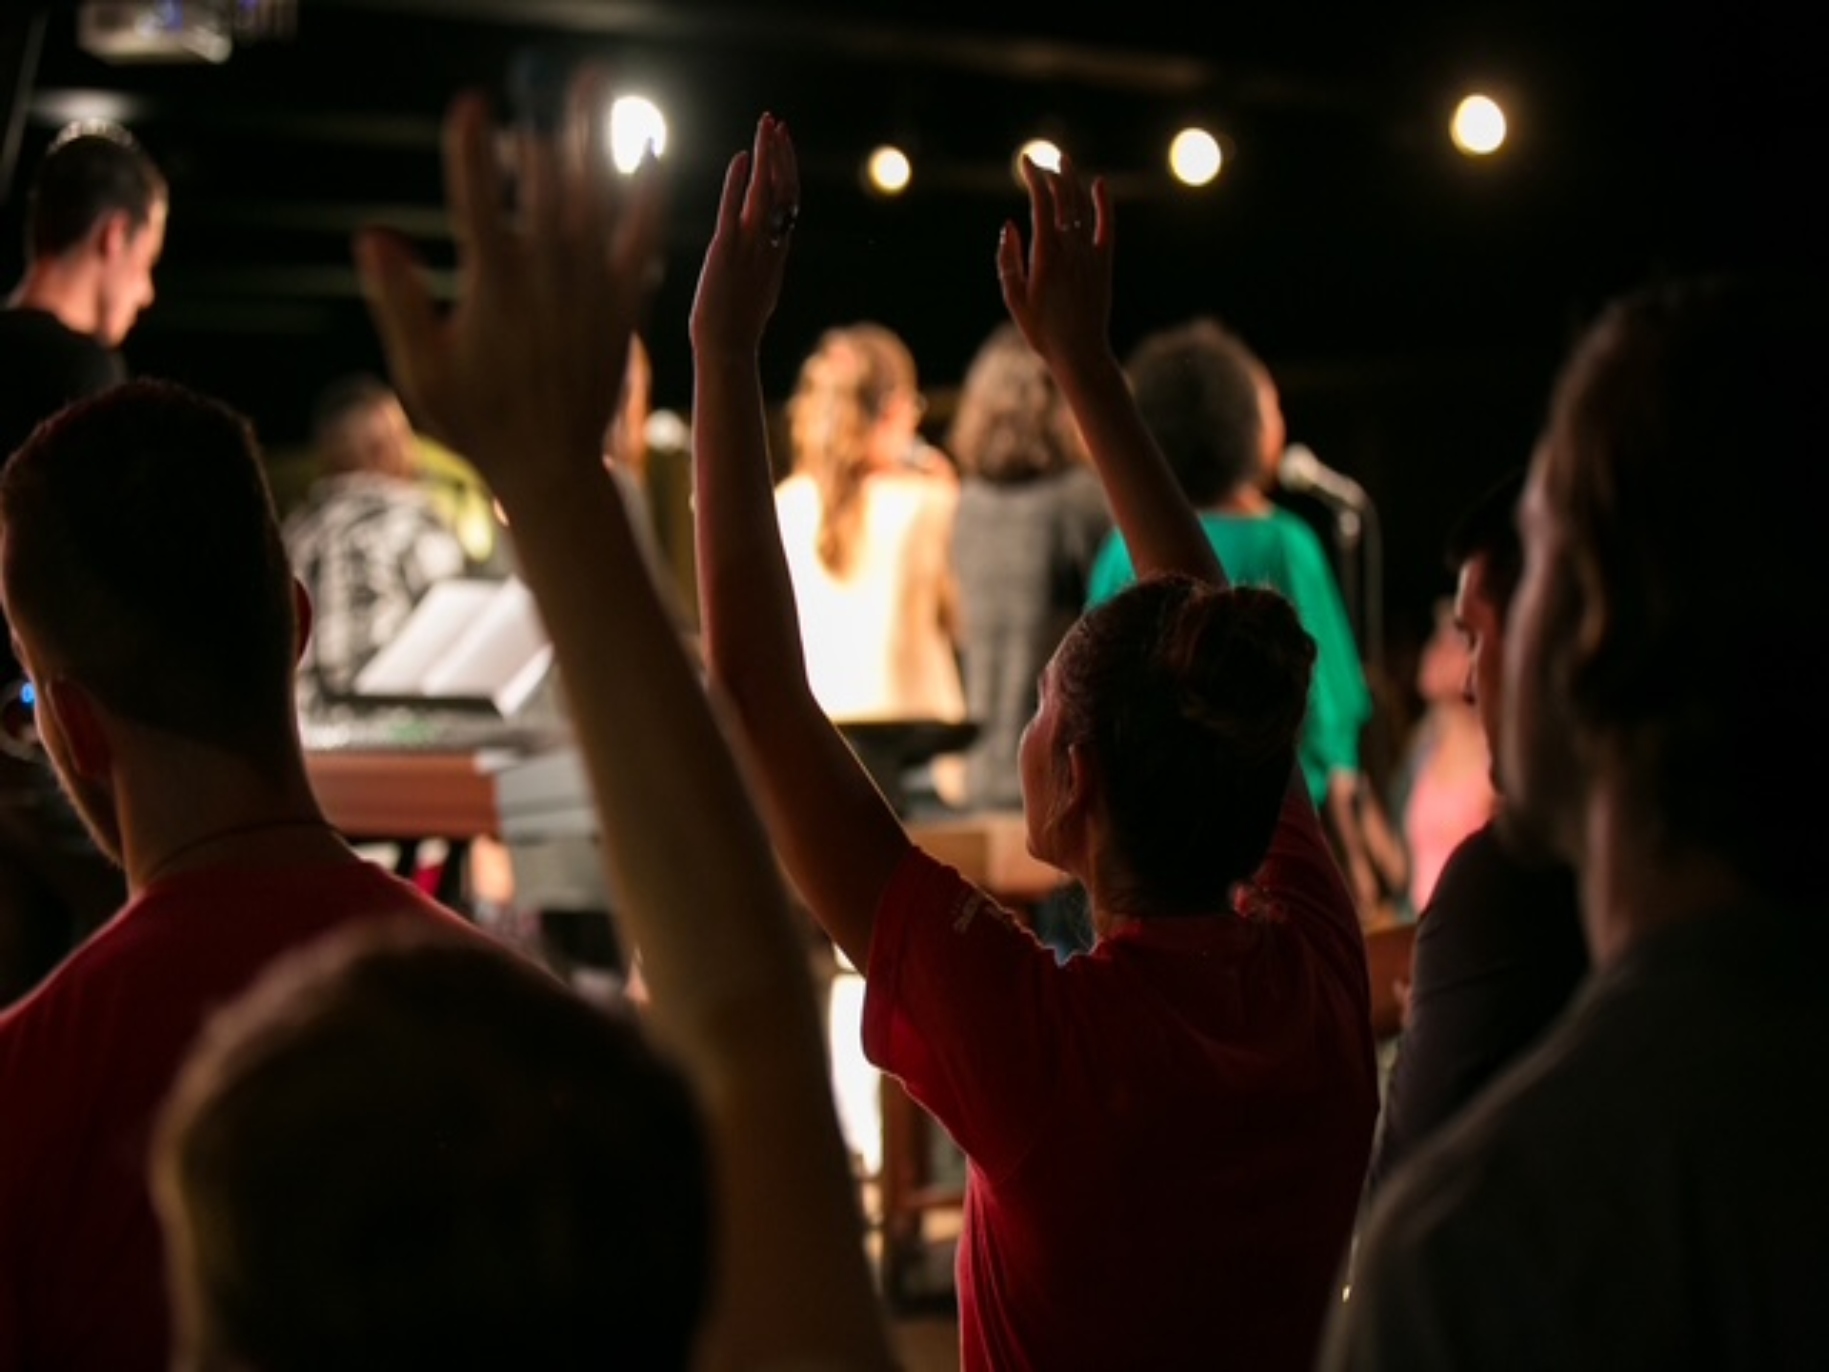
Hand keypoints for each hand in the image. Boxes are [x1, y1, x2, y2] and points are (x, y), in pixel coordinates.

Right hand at [355, 67, 666, 501]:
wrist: (553, 466)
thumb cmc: (478, 423)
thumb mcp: (424, 373)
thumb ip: (401, 303)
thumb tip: (372, 235)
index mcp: (496, 289)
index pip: (479, 205)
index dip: (473, 153)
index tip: (471, 102)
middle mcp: (549, 279)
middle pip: (545, 185)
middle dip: (543, 125)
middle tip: (542, 70)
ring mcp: (590, 288)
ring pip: (594, 197)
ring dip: (595, 135)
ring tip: (597, 80)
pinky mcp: (621, 302)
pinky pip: (640, 238)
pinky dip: (648, 193)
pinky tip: (654, 150)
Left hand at [689, 113, 798, 359]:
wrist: (727, 351)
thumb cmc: (735, 331)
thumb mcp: (756, 294)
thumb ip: (760, 270)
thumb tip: (763, 261)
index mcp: (776, 255)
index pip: (789, 204)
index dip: (788, 171)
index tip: (784, 145)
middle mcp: (768, 247)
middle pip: (783, 192)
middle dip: (782, 155)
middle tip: (777, 124)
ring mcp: (749, 249)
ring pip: (765, 194)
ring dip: (766, 157)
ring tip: (766, 126)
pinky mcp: (725, 253)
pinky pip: (735, 211)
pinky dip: (739, 182)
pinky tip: (741, 158)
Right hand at [996, 152, 1114, 374]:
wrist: (1080, 352)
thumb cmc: (1042, 331)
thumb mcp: (1014, 298)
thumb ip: (1008, 260)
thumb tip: (1009, 226)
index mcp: (1046, 255)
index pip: (1042, 203)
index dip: (1034, 177)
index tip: (1025, 162)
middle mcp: (1071, 249)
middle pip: (1064, 199)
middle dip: (1053, 175)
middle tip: (1043, 162)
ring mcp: (1090, 255)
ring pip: (1083, 208)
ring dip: (1074, 182)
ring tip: (1065, 163)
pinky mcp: (1104, 264)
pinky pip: (1107, 226)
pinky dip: (1104, 203)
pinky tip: (1100, 185)